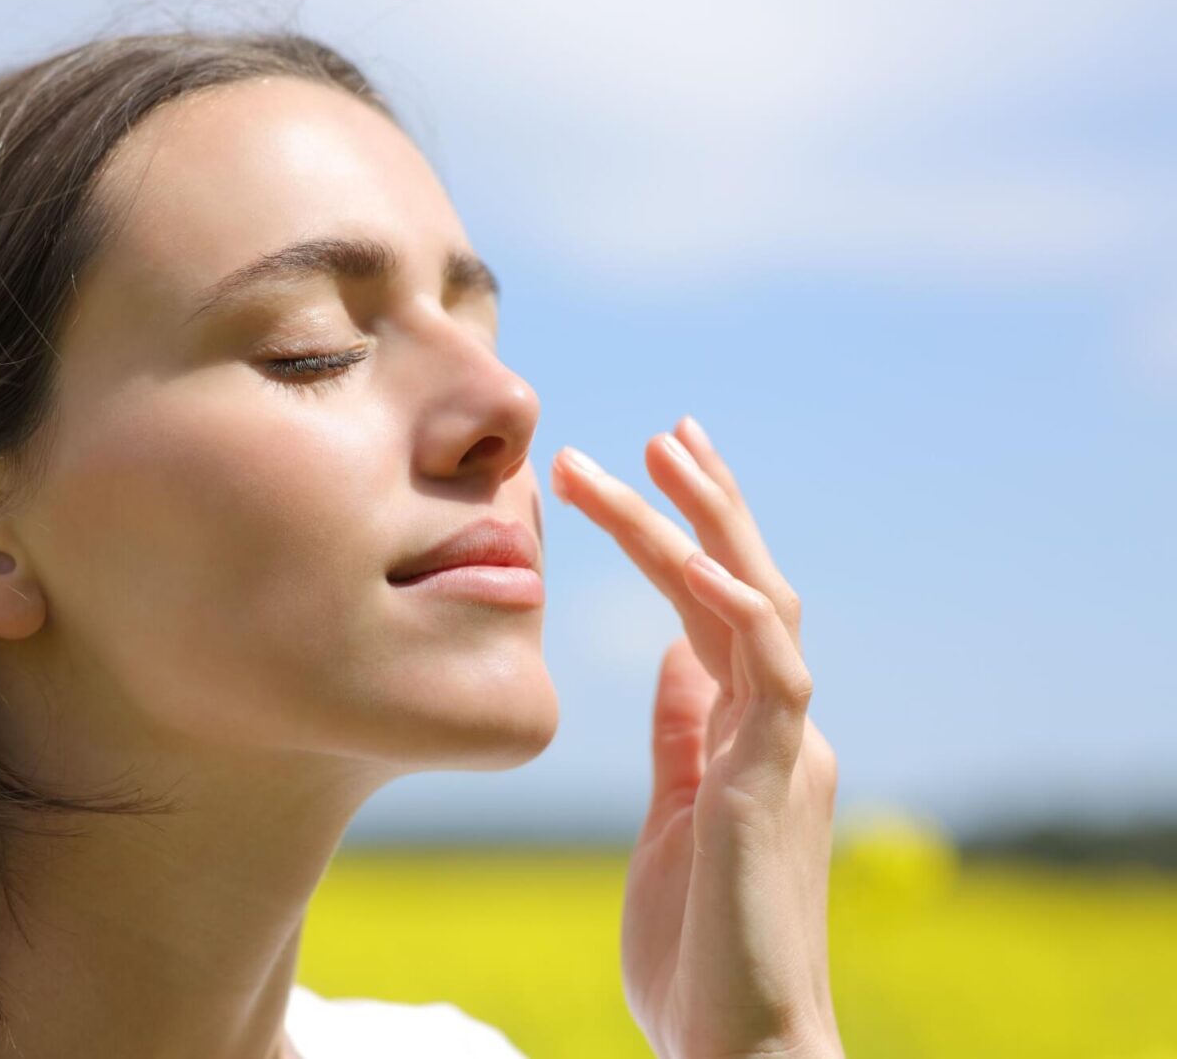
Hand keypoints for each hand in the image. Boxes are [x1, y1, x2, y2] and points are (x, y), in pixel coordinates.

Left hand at [551, 416, 842, 1058]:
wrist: (738, 1044)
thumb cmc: (701, 945)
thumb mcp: (674, 814)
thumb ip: (682, 736)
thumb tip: (670, 660)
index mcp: (750, 734)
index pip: (720, 612)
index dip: (688, 539)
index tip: (640, 475)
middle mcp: (779, 727)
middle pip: (750, 586)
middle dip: (707, 504)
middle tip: (664, 429)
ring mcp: (786, 749)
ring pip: (758, 605)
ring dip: (706, 526)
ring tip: (658, 452)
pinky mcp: (777, 782)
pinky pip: (769, 673)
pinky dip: (736, 608)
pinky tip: (695, 560)